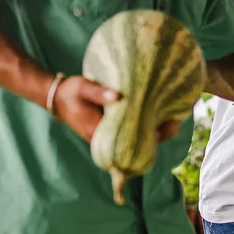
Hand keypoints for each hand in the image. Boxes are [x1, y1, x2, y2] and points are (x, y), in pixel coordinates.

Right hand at [50, 75, 181, 142]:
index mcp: (99, 135)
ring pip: (136, 138)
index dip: (149, 138)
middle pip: (137, 145)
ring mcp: (110, 136)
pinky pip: (132, 131)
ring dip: (153, 130)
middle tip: (176, 123)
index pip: (129, 143)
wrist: (57, 98)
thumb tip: (118, 96)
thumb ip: (99, 93)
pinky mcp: (112, 130)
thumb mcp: (82, 88)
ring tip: (174, 119)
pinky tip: (160, 114)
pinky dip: (145, 124)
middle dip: (157, 136)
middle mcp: (107, 140)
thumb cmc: (70, 92)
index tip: (165, 129)